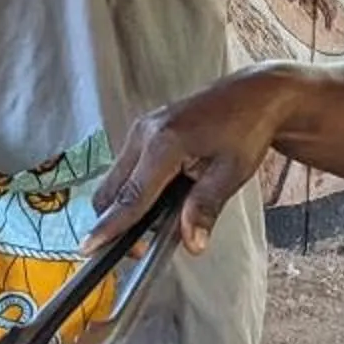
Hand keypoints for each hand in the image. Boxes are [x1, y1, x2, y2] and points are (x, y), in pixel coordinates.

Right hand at [92, 69, 300, 255]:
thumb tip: (191, 242)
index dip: (110, 226)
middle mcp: (145, 133)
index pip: (131, 196)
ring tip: (157, 225)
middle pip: (111, 190)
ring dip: (126, 207)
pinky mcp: (144, 131)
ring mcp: (141, 129)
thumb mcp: (232, 172)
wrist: (253, 94)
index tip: (90, 247)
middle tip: (141, 249)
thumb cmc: (246, 129)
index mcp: (165, 143)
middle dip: (116, 222)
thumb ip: (205, 207)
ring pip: (115, 179)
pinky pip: (127, 167)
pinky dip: (135, 190)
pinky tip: (161, 200)